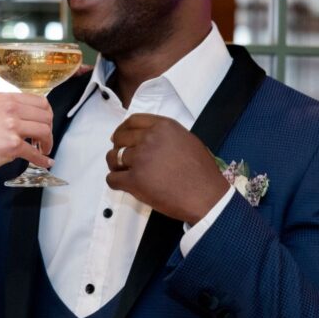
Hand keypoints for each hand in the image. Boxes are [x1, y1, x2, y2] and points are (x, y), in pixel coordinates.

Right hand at [0, 92, 53, 181]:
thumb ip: (7, 109)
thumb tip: (27, 114)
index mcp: (4, 99)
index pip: (40, 101)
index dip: (46, 114)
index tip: (45, 123)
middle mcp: (9, 109)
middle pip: (46, 115)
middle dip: (49, 129)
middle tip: (44, 139)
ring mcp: (11, 126)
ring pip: (45, 131)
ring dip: (48, 143)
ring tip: (43, 149)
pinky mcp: (12, 145)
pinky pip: (35, 153)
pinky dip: (42, 160)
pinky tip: (44, 162)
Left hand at [106, 114, 230, 224]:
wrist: (206, 196)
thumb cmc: (202, 171)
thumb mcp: (187, 140)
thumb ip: (165, 135)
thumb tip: (147, 138)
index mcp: (163, 127)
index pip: (133, 121)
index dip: (122, 130)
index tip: (120, 138)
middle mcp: (149, 139)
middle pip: (120, 138)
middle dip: (118, 147)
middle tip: (122, 158)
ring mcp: (140, 159)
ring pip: (113, 158)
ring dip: (115, 165)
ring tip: (122, 171)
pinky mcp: (134, 181)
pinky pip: (112, 179)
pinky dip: (114, 182)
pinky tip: (122, 184)